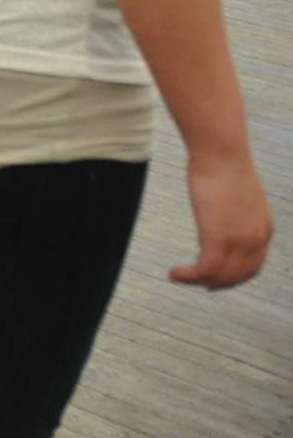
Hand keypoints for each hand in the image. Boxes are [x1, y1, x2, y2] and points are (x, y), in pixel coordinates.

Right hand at [173, 147, 272, 290]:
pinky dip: (189, 276)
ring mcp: (239, 240)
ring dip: (197, 282)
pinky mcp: (218, 238)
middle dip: (218, 284)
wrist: (221, 153)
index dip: (235, 277)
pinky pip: (205, 269)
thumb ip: (232, 210)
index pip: (253, 265)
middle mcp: (256, 239)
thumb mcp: (236, 193)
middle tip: (198, 284)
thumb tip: (218, 210)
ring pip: (220, 276)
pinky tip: (174, 273)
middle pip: (238, 276)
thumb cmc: (223, 163)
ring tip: (177, 277)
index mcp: (264, 229)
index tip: (216, 279)